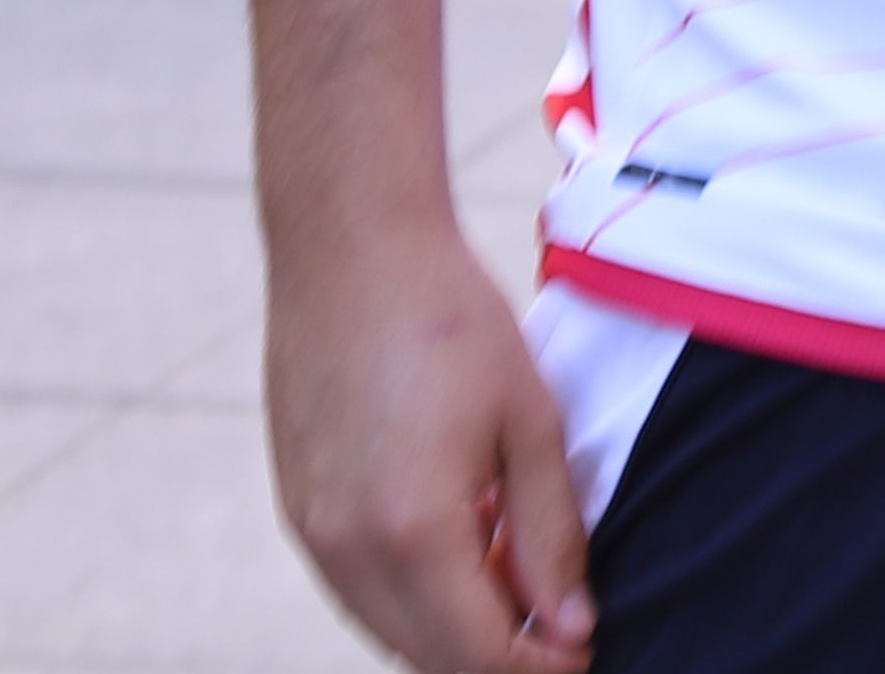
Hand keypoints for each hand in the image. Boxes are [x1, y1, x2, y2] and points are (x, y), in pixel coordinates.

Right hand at [265, 215, 594, 669]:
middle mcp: (347, 551)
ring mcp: (313, 535)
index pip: (478, 656)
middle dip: (499, 656)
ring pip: (391, 630)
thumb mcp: (530, 423)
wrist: (351, 251)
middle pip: (429, 658)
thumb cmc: (450, 321)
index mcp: (411, 533)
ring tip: (519, 575)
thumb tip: (570, 628)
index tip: (585, 651)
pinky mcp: (298, 512)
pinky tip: (465, 544)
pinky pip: (361, 590)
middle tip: (562, 623)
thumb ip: (551, 536)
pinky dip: (414, 593)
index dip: (539, 668)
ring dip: (455, 628)